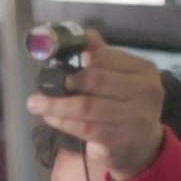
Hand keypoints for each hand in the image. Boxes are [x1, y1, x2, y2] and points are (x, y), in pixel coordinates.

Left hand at [26, 30, 163, 180]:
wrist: (144, 146)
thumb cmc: (126, 105)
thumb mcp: (120, 78)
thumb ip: (103, 57)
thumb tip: (83, 35)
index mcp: (143, 70)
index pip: (105, 58)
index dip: (79, 58)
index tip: (56, 60)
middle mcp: (145, 92)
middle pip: (96, 81)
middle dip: (65, 82)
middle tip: (43, 85)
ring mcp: (135, 118)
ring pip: (87, 107)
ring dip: (56, 105)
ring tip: (35, 103)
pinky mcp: (121, 140)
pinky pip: (85, 128)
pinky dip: (63, 121)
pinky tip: (50, 117)